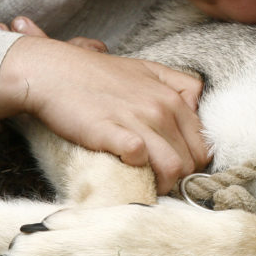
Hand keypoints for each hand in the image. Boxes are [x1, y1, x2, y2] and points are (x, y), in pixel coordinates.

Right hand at [0, 17, 208, 194]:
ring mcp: (139, 119)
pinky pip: (142, 161)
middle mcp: (162, 105)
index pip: (203, 141)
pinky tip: (128, 172)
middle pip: (193, 159)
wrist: (52, 72)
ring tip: (148, 186)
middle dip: (181, 177)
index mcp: (172, 94)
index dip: (193, 159)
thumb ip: (175, 84)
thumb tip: (192, 106)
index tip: (177, 165)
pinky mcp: (113, 132)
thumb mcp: (145, 69)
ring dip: (164, 184)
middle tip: (161, 181)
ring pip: (175, 167)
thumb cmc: (95, 73)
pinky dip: (138, 173)